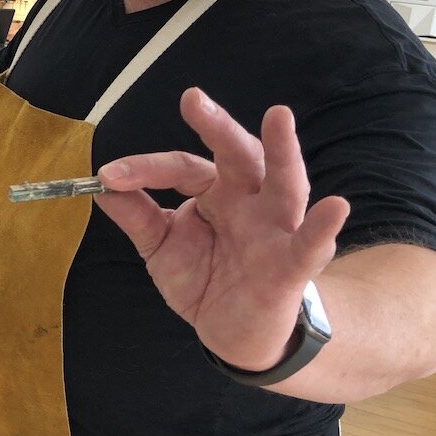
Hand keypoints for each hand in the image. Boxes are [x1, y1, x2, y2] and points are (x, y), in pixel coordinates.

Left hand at [93, 88, 349, 371]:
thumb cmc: (205, 278)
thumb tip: (101, 187)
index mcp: (216, 190)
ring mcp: (275, 230)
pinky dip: (321, 228)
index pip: (181, 167)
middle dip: (218, 126)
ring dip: (282, 152)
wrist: (236, 334)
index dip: (144, 169)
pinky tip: (334, 207)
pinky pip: (309, 246)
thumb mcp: (161, 246)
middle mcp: (249, 200)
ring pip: (284, 184)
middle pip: (238, 155)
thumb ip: (136, 216)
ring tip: (279, 117)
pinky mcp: (292, 268)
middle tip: (194, 101)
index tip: (108, 175)